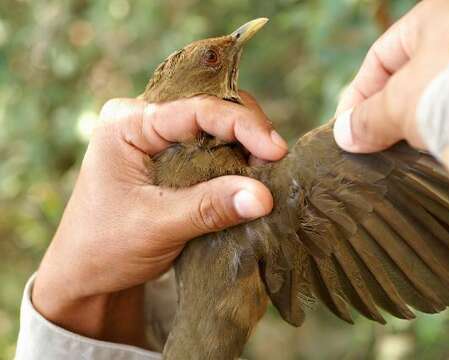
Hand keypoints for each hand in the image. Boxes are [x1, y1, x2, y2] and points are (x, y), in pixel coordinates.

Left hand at [32, 92, 287, 346]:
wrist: (86, 273)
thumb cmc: (107, 247)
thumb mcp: (157, 225)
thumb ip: (210, 208)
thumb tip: (265, 197)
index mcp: (127, 122)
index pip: (196, 110)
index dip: (242, 126)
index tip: (277, 152)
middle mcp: (144, 119)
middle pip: (211, 108)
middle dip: (248, 133)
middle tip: (275, 164)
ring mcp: (158, 136)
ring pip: (217, 127)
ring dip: (246, 148)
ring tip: (267, 173)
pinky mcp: (172, 156)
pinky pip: (213, 148)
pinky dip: (237, 161)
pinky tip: (252, 178)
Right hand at [334, 0, 448, 152]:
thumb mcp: (399, 102)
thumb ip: (368, 117)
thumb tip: (345, 136)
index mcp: (439, 12)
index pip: (381, 55)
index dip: (358, 93)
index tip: (347, 128)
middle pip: (412, 77)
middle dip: (388, 113)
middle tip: (374, 145)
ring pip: (440, 96)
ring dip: (418, 125)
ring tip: (404, 155)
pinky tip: (438, 152)